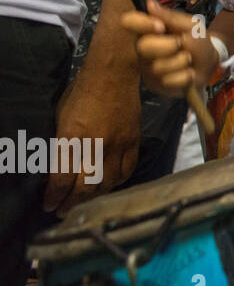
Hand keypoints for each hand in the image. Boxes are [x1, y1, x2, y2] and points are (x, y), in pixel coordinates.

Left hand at [43, 67, 138, 214]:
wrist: (113, 74)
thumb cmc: (81, 93)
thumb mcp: (60, 118)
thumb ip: (61, 144)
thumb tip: (59, 167)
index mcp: (71, 139)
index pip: (61, 180)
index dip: (54, 197)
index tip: (48, 205)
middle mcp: (95, 146)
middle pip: (84, 188)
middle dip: (71, 204)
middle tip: (63, 211)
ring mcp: (117, 145)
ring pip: (107, 183)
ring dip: (93, 197)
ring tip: (84, 202)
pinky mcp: (133, 142)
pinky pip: (127, 171)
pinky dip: (116, 183)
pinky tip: (108, 186)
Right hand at [122, 0, 219, 96]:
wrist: (210, 63)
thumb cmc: (197, 41)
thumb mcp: (190, 25)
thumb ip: (171, 17)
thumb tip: (149, 4)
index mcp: (148, 30)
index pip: (129, 21)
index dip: (141, 23)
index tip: (160, 26)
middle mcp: (143, 48)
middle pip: (142, 47)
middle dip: (168, 46)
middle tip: (181, 43)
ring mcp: (147, 68)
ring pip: (158, 66)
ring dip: (181, 61)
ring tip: (188, 59)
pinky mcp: (156, 84)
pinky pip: (168, 81)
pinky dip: (184, 76)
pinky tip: (189, 73)